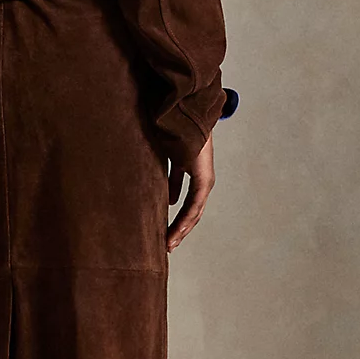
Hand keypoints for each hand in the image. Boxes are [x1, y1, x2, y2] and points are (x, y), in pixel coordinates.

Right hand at [166, 132, 214, 251]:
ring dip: (181, 229)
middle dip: (179, 228)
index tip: (164, 231)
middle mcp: (202, 179)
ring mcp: (204, 180)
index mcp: (192, 171)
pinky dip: (184, 220)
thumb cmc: (173, 128)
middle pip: (191, 211)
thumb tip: (155, 189)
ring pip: (194, 212)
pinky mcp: (204, 180)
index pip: (185, 200)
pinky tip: (175, 233)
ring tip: (170, 244)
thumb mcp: (165, 155)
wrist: (185, 113)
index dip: (176, 217)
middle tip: (167, 244)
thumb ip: (164, 173)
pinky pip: (194, 205)